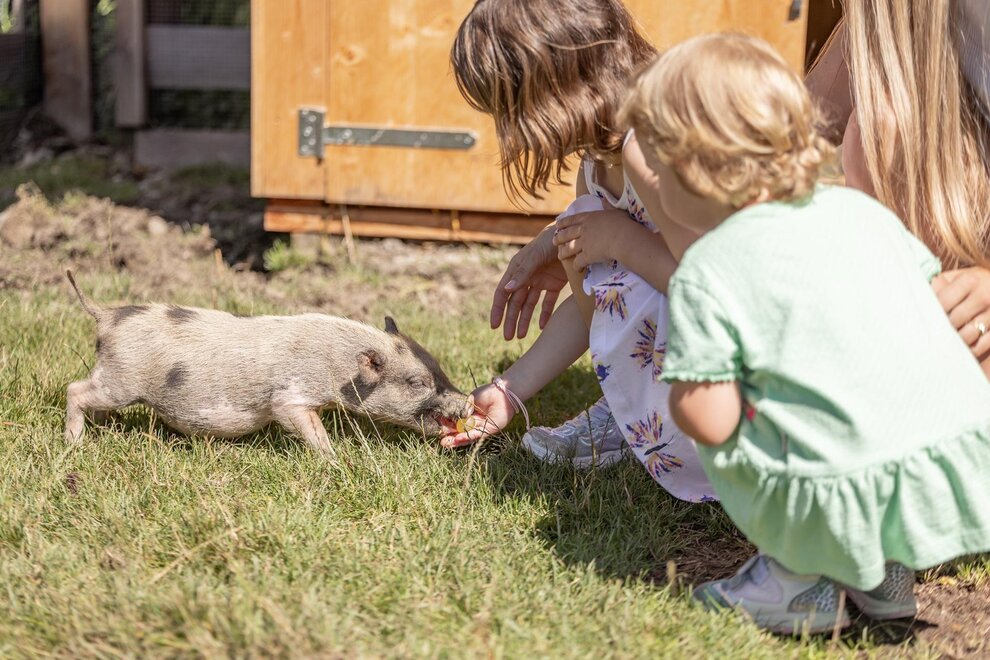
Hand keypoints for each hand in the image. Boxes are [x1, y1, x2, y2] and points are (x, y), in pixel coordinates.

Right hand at [439, 383, 514, 447]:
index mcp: (471, 415)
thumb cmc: (488, 393)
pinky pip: (477, 434)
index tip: (440, 428)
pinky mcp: (490, 429)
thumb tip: (456, 419)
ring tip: (446, 444)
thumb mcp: (471, 399)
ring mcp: (483, 427)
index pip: (458, 423)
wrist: (503, 392)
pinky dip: (467, 436)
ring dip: (457, 440)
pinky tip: (458, 438)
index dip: (450, 427)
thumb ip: (464, 409)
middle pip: (462, 432)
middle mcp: (477, 423)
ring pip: (468, 436)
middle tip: (441, 441)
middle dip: (452, 437)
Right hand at [491, 225, 567, 339]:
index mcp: (517, 269)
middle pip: (515, 303)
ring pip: (529, 305)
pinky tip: (542, 327)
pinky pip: (548, 302)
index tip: (494, 326)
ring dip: (525, 320)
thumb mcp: (536, 255)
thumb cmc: (551, 240)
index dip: (498, 309)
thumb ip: (523, 272)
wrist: (573, 234)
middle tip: (508, 338)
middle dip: (511, 320)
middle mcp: (526, 276)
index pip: (503, 292)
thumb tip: (506, 290)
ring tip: (521, 336)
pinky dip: (545, 314)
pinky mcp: (555, 283)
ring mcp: (541, 280)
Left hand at [552, 209, 632, 270]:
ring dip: (564, 253)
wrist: (623, 237)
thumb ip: (608, 206)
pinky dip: (576, 266)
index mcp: (589, 218)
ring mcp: (584, 243)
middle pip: (567, 234)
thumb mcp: (615, 211)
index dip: (564, 222)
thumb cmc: (622, 223)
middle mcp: (583, 230)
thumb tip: (604, 199)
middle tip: (554, 241)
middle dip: (559, 238)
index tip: (558, 224)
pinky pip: (578, 262)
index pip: (573, 220)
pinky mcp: (587, 255)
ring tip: (560, 256)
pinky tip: (577, 269)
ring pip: (569, 248)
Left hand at [932, 267, 989, 361]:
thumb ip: (942, 283)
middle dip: (943, 328)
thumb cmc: (977, 282)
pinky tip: (965, 347)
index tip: (926, 319)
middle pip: (955, 320)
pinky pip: (984, 344)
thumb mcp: (961, 277)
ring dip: (956, 340)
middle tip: (934, 333)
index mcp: (970, 280)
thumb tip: (921, 292)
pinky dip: (972, 349)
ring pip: (968, 334)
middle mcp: (984, 296)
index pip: (943, 300)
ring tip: (947, 341)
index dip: (933, 312)